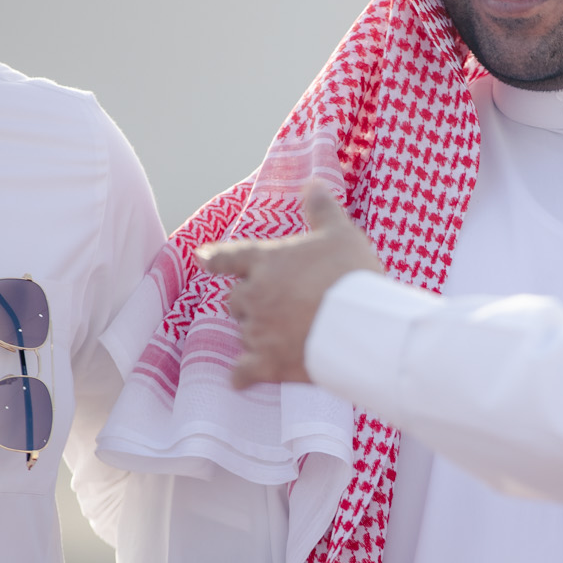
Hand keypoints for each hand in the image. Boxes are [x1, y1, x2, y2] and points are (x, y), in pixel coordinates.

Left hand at [199, 183, 384, 388]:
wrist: (359, 324)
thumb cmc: (350, 274)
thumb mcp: (341, 232)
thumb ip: (322, 209)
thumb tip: (314, 183)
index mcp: (266, 262)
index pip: (229, 257)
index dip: (215, 259)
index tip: (203, 259)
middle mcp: (253, 295)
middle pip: (234, 301)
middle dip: (247, 303)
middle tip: (270, 306)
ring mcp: (258, 331)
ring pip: (243, 334)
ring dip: (255, 335)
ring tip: (279, 339)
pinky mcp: (266, 363)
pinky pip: (243, 372)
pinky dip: (243, 375)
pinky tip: (243, 378)